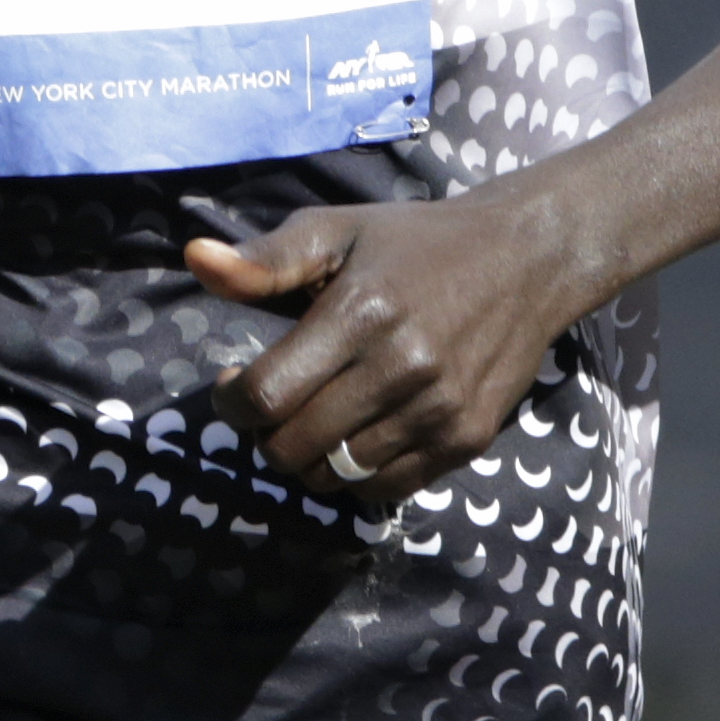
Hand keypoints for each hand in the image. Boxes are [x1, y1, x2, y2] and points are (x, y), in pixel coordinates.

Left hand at [189, 198, 598, 502]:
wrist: (525, 260)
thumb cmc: (413, 243)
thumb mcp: (336, 231)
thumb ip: (265, 259)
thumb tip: (194, 260)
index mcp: (360, 314)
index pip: (265, 396)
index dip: (230, 401)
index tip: (231, 381)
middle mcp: (402, 369)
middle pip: (293, 447)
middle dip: (263, 433)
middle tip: (271, 403)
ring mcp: (439, 411)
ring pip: (335, 476)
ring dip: (308, 457)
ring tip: (313, 416)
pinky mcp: (467, 440)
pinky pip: (385, 489)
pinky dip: (356, 474)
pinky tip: (355, 431)